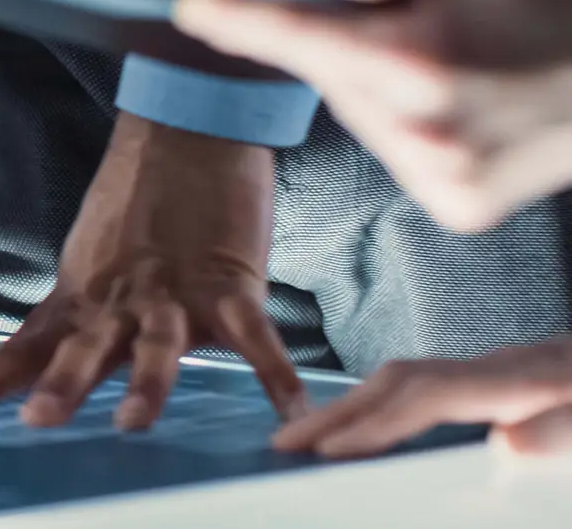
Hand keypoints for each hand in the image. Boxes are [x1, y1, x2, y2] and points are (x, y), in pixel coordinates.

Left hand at [0, 114, 307, 429]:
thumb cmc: (140, 202)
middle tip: (39, 419)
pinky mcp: (230, 281)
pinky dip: (272, 372)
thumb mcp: (92, 261)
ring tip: (132, 421)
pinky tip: (286, 411)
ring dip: (146, 383)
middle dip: (62, 385)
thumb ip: (83, 314)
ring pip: (157, 344)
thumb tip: (67, 362)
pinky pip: (254, 335)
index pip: (25, 345)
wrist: (188, 130)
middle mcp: (120, 299)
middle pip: (85, 348)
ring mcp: (174, 291)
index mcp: (81, 296)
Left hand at [173, 0, 571, 230]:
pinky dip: (414, 124)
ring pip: (363, 116)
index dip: (237, 18)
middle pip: (331, 78)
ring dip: (381, 84)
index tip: (195, 7)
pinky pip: (401, 153)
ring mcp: (445, 177)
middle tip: (416, 13)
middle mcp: (425, 131)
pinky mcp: (463, 205)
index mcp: (418, 63)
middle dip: (348, 42)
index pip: (294, 37)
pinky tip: (468, 100)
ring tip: (459, 54)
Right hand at [275, 339, 571, 458]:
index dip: (374, 424)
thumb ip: (565, 433)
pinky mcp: (508, 381)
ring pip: (409, 380)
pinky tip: (373, 427)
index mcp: (524, 381)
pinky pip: (428, 388)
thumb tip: (505, 445)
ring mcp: (502, 371)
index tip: (326, 455)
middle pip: (401, 380)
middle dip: (339, 411)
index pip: (428, 397)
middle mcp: (503, 369)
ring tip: (307, 437)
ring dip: (355, 408)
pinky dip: (386, 405)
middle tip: (283, 445)